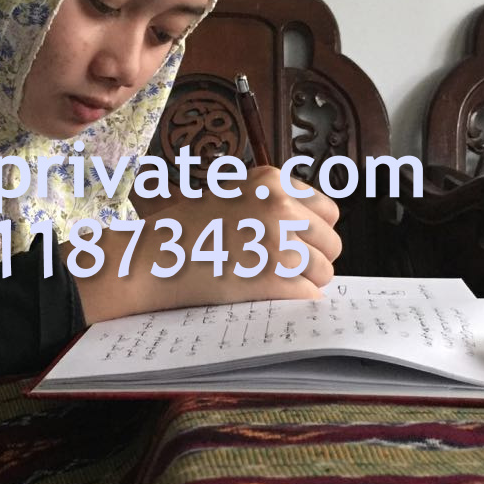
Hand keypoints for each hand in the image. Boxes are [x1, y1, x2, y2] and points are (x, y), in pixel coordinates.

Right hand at [73, 164, 341, 321]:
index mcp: (273, 182)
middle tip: (286, 269)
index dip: (315, 232)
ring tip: (275, 284)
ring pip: (324, 271)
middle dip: (314, 259)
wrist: (152, 258)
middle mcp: (282, 207)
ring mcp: (280, 242)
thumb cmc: (184, 230)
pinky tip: (273, 298)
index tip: (299, 243)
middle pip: (331, 243)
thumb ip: (269, 201)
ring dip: (306, 282)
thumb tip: (310, 226)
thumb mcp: (231, 194)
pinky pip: (310, 294)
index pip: (328, 210)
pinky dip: (297, 301)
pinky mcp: (274, 277)